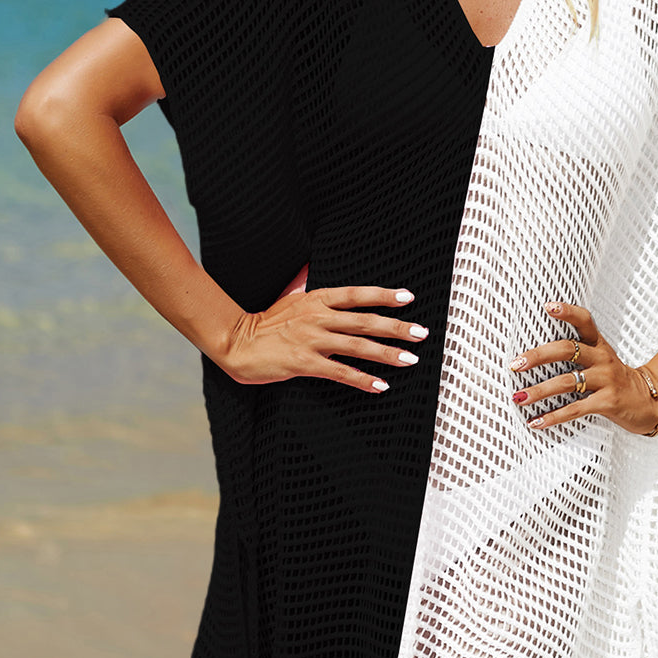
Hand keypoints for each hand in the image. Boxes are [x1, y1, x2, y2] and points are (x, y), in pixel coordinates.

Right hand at [221, 284, 428, 391]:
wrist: (236, 342)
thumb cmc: (265, 323)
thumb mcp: (290, 298)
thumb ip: (310, 291)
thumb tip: (312, 272)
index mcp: (316, 299)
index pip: (357, 294)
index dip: (384, 295)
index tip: (409, 298)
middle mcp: (317, 316)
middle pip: (365, 320)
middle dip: (396, 327)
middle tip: (421, 333)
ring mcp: (311, 340)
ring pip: (357, 346)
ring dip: (386, 353)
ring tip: (410, 359)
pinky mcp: (304, 363)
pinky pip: (339, 372)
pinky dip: (361, 378)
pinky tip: (380, 385)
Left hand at [509, 300, 657, 434]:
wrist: (648, 402)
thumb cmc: (615, 379)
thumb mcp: (601, 359)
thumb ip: (576, 352)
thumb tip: (533, 355)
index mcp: (598, 344)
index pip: (584, 321)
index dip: (567, 312)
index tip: (548, 307)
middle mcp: (602, 358)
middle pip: (566, 350)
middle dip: (537, 356)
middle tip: (515, 364)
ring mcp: (606, 379)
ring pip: (566, 382)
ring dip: (539, 391)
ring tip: (519, 397)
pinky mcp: (608, 402)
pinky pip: (575, 409)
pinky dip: (553, 416)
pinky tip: (536, 421)